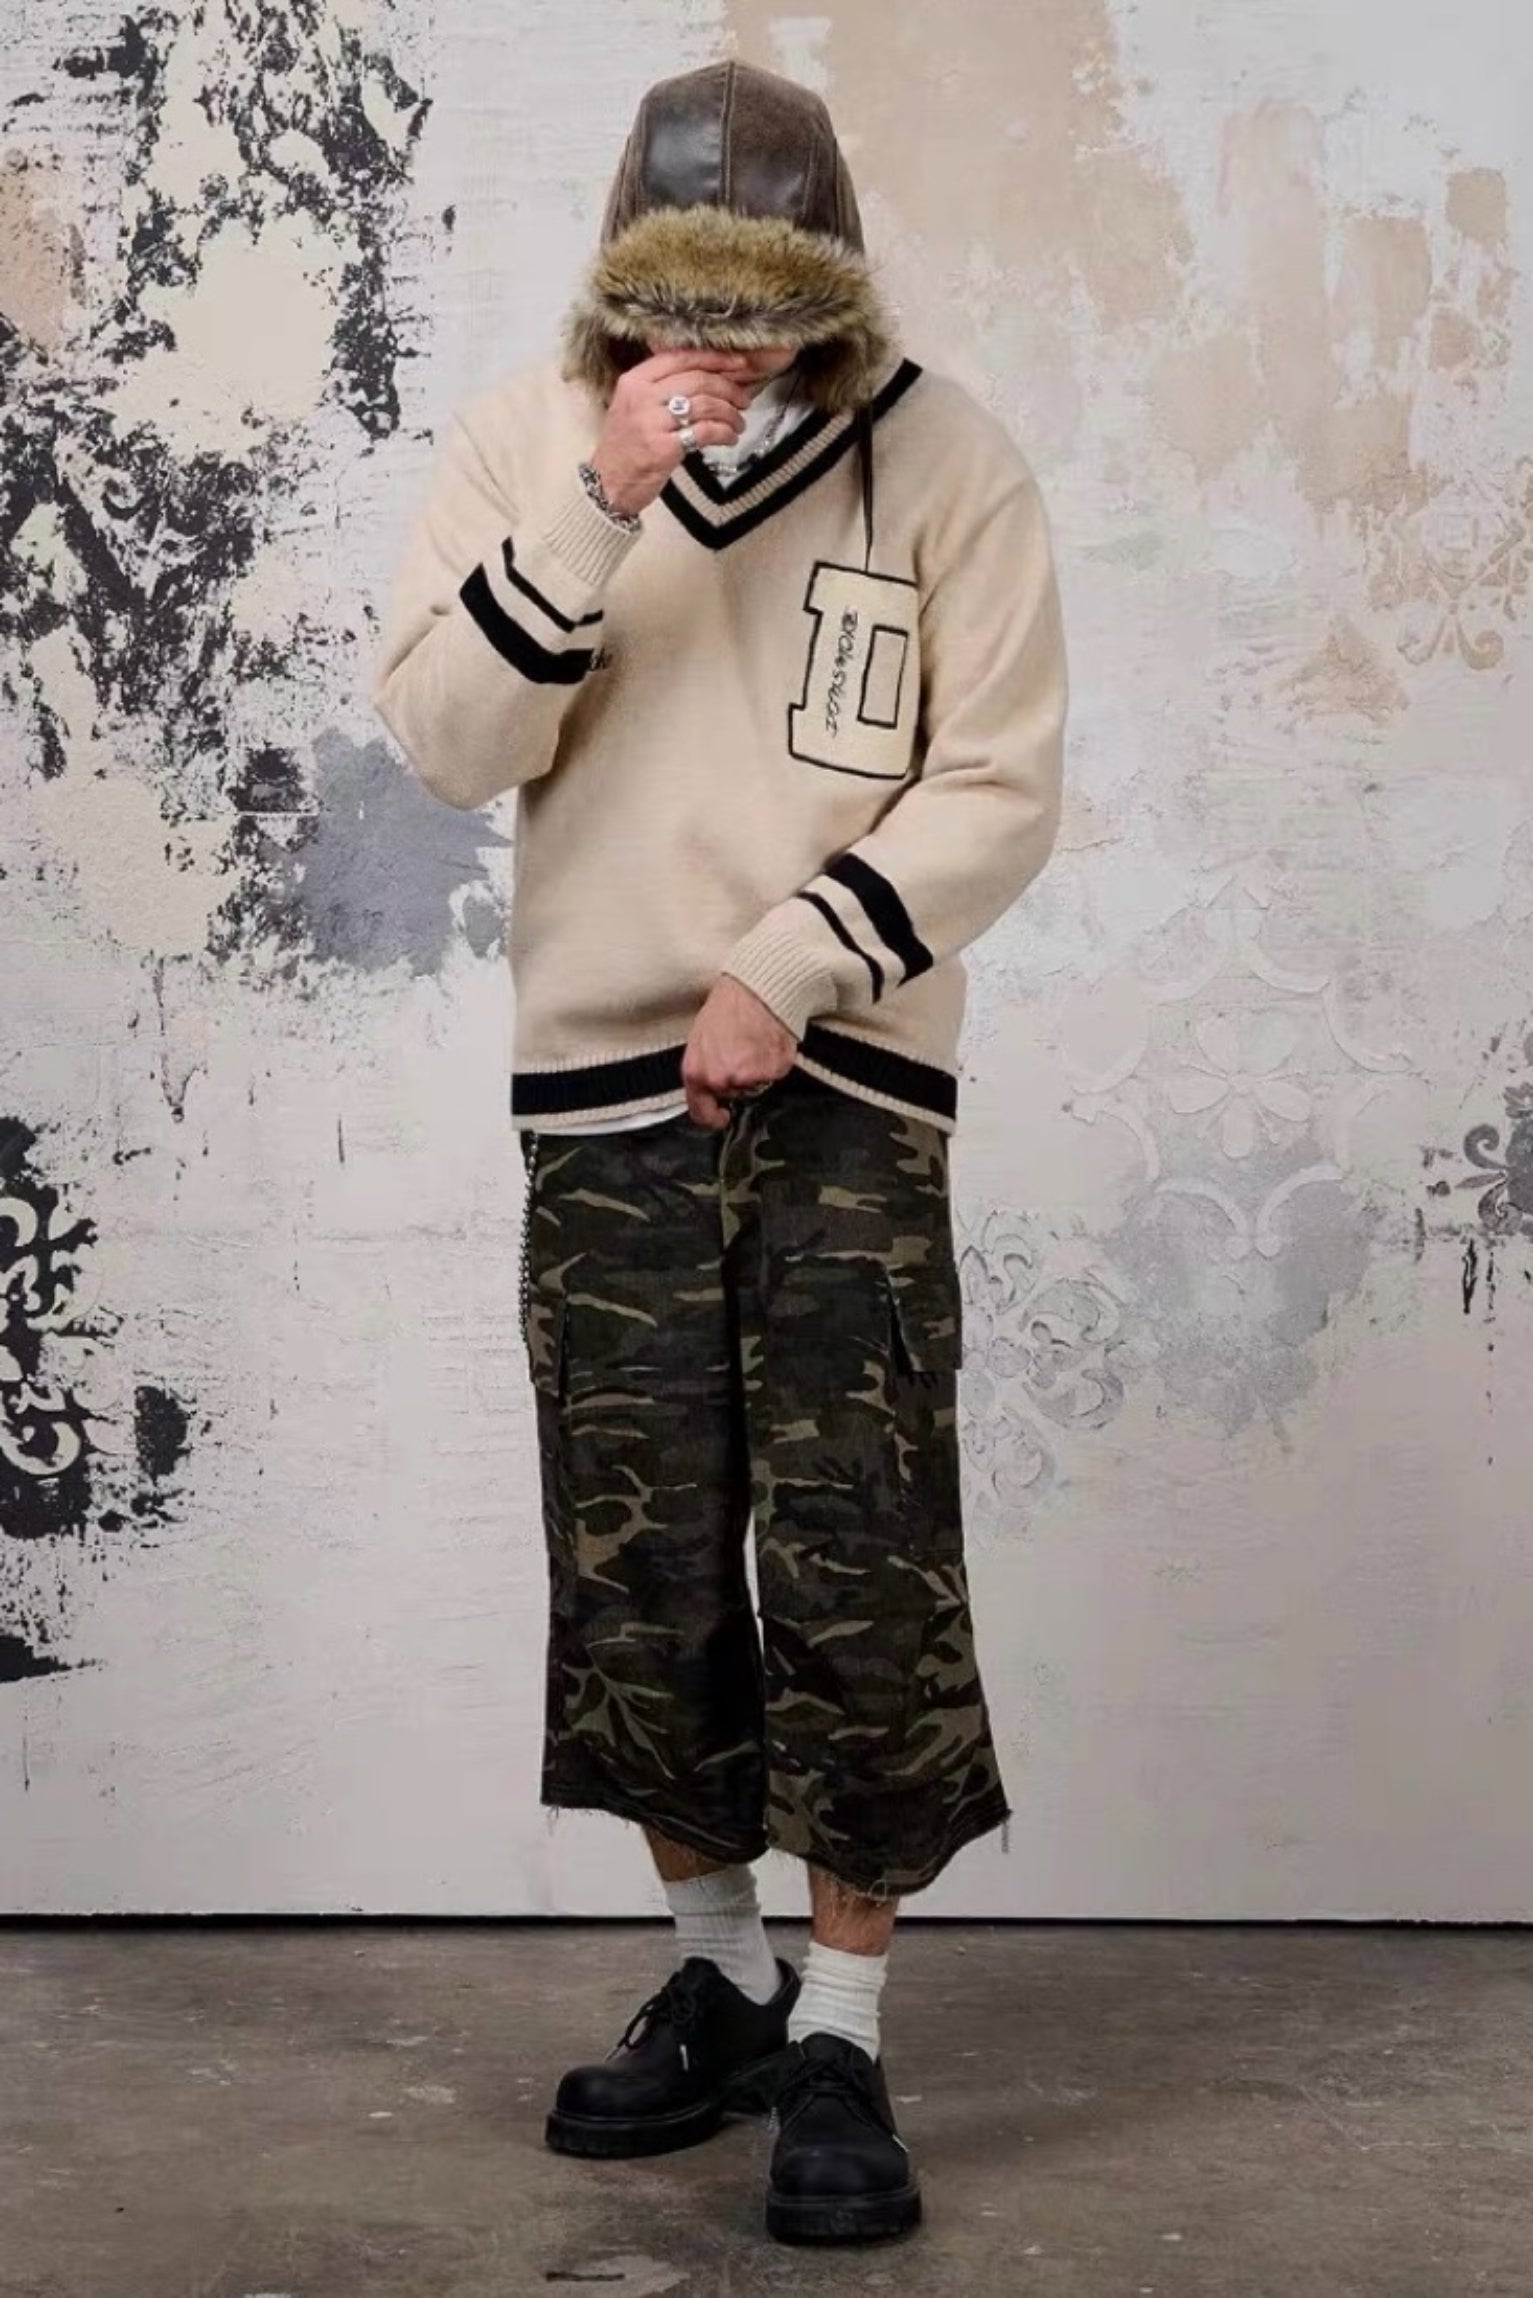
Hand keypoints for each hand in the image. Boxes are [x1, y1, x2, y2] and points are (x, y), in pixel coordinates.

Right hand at [589, 348, 766, 518]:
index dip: (714, 358)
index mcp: (635, 381)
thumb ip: (661, 387)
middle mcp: (642, 397)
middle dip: (729, 388)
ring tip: (739, 423)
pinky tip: (730, 437)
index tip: (738, 363)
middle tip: (744, 399)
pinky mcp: (664, 448)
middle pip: (698, 379)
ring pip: (705, 404)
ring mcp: (652, 423)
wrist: (607, 485)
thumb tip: (708, 374)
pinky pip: (705, 432)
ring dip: (730, 413)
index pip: (680, 357)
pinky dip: (724, 433)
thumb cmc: (625, 446)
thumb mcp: (633, 406)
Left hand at [681, 975, 798, 1129]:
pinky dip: (774, 1060)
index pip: (701, 1112)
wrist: (755, 989)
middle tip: (741, 1049)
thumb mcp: (699, 1039)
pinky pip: (774, 1073)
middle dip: (738, 1077)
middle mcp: (721, 1079)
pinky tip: (767, 1040)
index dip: (713, 1118)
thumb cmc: (727, 1007)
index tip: (722, 1117)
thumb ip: (703, 1067)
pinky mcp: (773, 1070)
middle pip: (734, 1092)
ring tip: (753, 1040)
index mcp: (697, 1073)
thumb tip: (710, 1084)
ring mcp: (748, 1077)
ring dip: (757, 1068)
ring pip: (755, 1083)